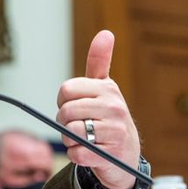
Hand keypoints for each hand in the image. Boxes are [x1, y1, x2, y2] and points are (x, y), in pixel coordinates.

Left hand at [56, 30, 140, 188]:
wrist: (125, 152)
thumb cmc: (107, 115)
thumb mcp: (104, 86)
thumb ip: (99, 60)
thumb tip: (105, 33)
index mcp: (108, 89)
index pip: (66, 90)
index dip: (62, 100)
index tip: (72, 105)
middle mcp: (114, 108)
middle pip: (65, 112)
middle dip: (64, 122)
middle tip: (76, 124)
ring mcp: (114, 132)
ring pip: (70, 133)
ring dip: (69, 139)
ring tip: (82, 138)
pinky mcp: (109, 155)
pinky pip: (76, 153)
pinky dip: (75, 154)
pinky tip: (88, 151)